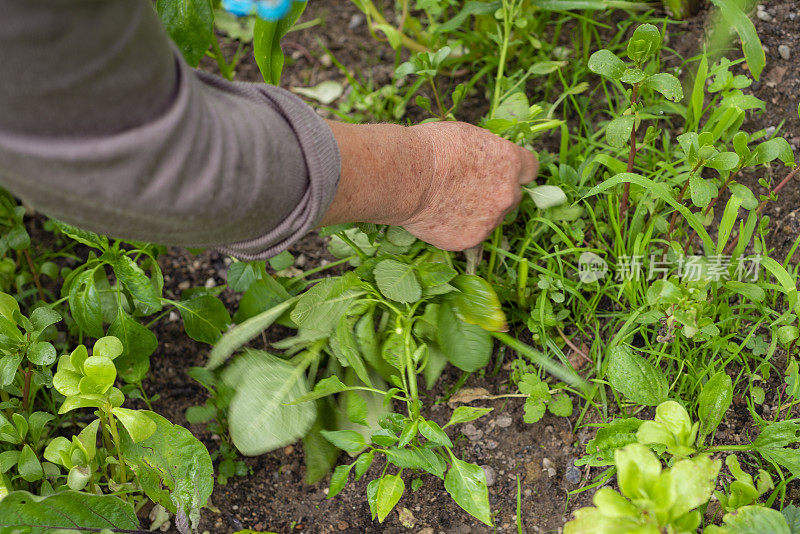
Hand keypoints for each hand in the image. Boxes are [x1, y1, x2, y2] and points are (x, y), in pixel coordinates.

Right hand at [401, 121, 537, 249]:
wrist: (405, 175)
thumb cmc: (431, 148)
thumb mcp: (468, 135)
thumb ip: (488, 153)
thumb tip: (488, 161)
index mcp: (510, 162)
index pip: (531, 169)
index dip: (516, 171)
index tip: (504, 173)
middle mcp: (507, 194)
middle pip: (513, 198)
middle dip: (497, 195)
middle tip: (470, 190)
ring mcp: (490, 221)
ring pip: (491, 219)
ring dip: (478, 214)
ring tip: (447, 203)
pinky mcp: (471, 240)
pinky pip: (470, 235)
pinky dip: (457, 229)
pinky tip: (438, 217)